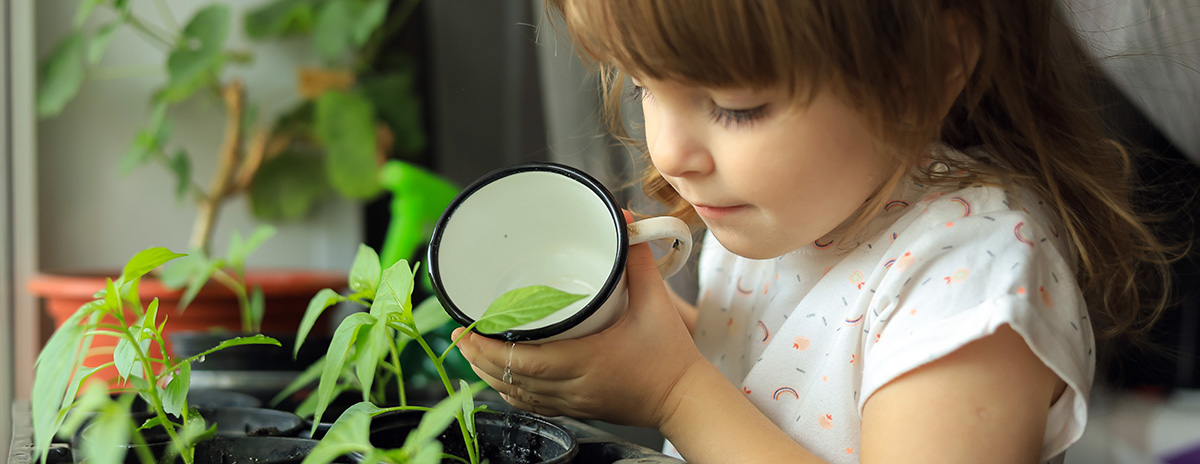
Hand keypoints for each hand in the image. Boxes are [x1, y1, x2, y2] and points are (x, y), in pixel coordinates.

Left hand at [453, 226, 703, 427]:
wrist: (685, 398)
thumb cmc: (670, 355)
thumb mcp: (656, 302)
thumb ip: (638, 259)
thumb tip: (625, 220)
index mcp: (584, 361)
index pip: (521, 361)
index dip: (487, 348)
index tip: (467, 329)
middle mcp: (571, 387)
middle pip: (509, 379)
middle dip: (478, 358)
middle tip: (460, 334)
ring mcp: (572, 402)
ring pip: (516, 395)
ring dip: (491, 375)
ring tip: (472, 351)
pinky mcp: (577, 409)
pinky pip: (533, 405)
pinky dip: (512, 391)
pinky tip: (503, 377)